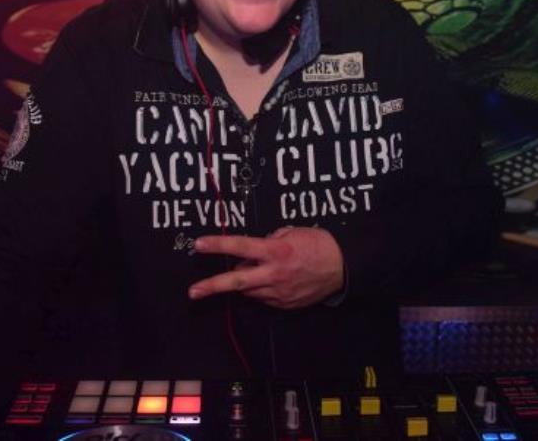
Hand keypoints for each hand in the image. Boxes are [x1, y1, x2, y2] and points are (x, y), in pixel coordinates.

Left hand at [188, 227, 343, 309]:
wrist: (343, 268)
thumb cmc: (320, 245)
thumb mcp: (294, 232)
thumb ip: (272, 239)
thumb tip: (255, 249)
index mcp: (276, 252)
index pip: (240, 246)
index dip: (218, 245)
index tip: (199, 244)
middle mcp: (274, 274)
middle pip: (236, 281)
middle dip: (212, 286)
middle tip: (194, 291)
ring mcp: (278, 292)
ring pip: (249, 290)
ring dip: (244, 281)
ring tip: (255, 270)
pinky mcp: (284, 304)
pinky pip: (264, 297)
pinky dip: (261, 288)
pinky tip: (271, 280)